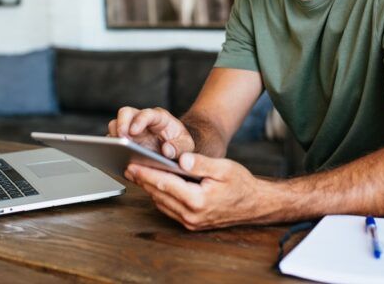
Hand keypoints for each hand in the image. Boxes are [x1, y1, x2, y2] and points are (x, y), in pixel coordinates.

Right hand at [108, 106, 194, 158]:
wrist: (175, 148)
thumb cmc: (179, 144)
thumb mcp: (186, 145)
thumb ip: (180, 148)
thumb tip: (167, 151)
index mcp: (159, 118)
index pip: (147, 114)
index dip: (139, 121)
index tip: (133, 131)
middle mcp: (142, 120)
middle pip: (126, 113)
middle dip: (121, 124)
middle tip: (120, 140)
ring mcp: (131, 129)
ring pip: (115, 125)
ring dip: (113, 136)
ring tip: (115, 151)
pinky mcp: (124, 140)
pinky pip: (113, 141)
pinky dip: (111, 148)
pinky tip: (114, 159)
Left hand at [124, 153, 270, 229]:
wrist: (254, 205)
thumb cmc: (241, 184)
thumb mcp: (224, 168)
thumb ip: (200, 163)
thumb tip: (181, 158)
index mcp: (198, 200)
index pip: (165, 184)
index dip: (146, 173)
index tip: (132, 164)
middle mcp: (191, 215)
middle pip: (159, 194)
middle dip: (143, 180)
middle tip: (128, 167)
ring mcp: (191, 222)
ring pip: (162, 203)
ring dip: (149, 189)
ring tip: (137, 174)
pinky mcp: (191, 224)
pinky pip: (169, 209)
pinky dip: (160, 197)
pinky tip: (154, 185)